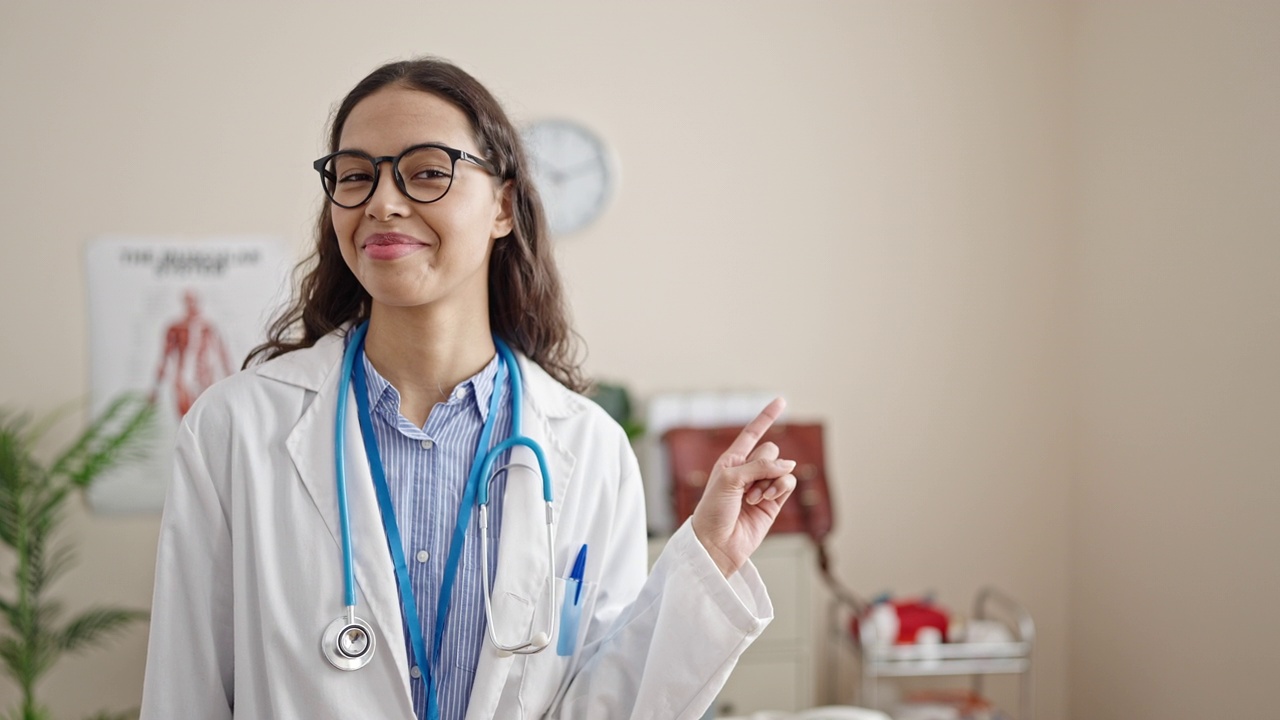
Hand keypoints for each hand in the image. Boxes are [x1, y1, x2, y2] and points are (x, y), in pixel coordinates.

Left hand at [690, 398, 797, 576]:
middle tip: (748, 484)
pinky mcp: (774, 503)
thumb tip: (791, 466)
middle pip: (771, 450)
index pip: (752, 433)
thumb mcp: (730, 479)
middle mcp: (748, 471)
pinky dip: (780, 487)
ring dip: (770, 480)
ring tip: (753, 498)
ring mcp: (762, 487)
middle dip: (764, 463)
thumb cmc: (713, 510)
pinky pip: (787, 483)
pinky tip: (767, 499)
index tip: (781, 401)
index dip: (766, 417)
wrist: (716, 543)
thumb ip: (760, 466)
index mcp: (732, 460)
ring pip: (781, 468)